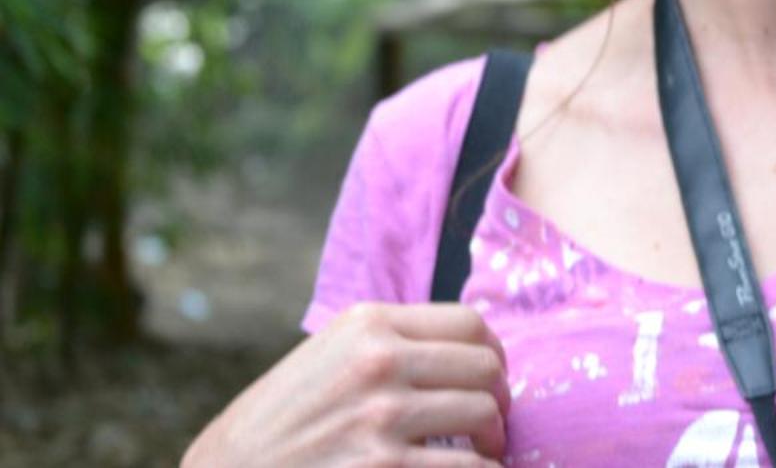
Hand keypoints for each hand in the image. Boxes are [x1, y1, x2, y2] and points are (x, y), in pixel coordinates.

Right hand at [182, 302, 509, 467]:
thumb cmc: (276, 426)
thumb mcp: (325, 359)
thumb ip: (386, 344)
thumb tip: (461, 349)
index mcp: (367, 325)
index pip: (470, 323)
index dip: (492, 354)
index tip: (489, 377)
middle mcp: (379, 362)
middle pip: (486, 368)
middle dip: (498, 398)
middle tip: (490, 422)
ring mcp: (383, 418)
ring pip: (485, 416)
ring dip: (492, 440)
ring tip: (481, 453)